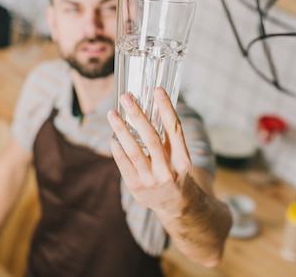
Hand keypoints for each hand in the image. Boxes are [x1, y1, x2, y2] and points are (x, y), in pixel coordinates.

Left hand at [107, 87, 191, 214]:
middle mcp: (168, 170)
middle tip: (126, 98)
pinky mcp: (136, 186)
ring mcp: (151, 180)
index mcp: (182, 159)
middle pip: (151, 137)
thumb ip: (167, 135)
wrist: (175, 205)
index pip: (174, 129)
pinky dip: (117, 148)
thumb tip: (150, 103)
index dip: (166, 108)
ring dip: (121, 129)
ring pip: (133, 150)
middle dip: (137, 115)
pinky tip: (112, 137)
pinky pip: (123, 163)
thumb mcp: (179, 156)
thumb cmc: (174, 171)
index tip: (157, 90)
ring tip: (112, 113)